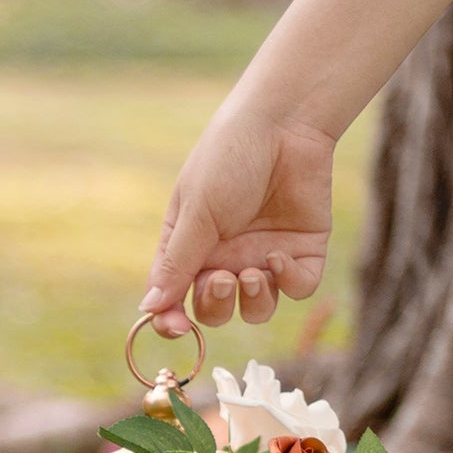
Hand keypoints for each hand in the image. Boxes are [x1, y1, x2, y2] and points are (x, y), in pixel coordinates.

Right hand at [140, 110, 334, 333]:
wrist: (283, 124)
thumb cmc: (228, 159)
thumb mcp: (196, 212)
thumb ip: (177, 263)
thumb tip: (148, 308)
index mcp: (190, 247)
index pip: (173, 297)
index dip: (171, 320)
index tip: (178, 328)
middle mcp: (225, 257)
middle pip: (214, 311)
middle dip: (215, 306)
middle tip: (221, 277)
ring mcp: (263, 256)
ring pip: (257, 309)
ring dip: (253, 299)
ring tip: (255, 271)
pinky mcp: (303, 251)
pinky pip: (296, 289)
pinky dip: (288, 281)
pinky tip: (279, 255)